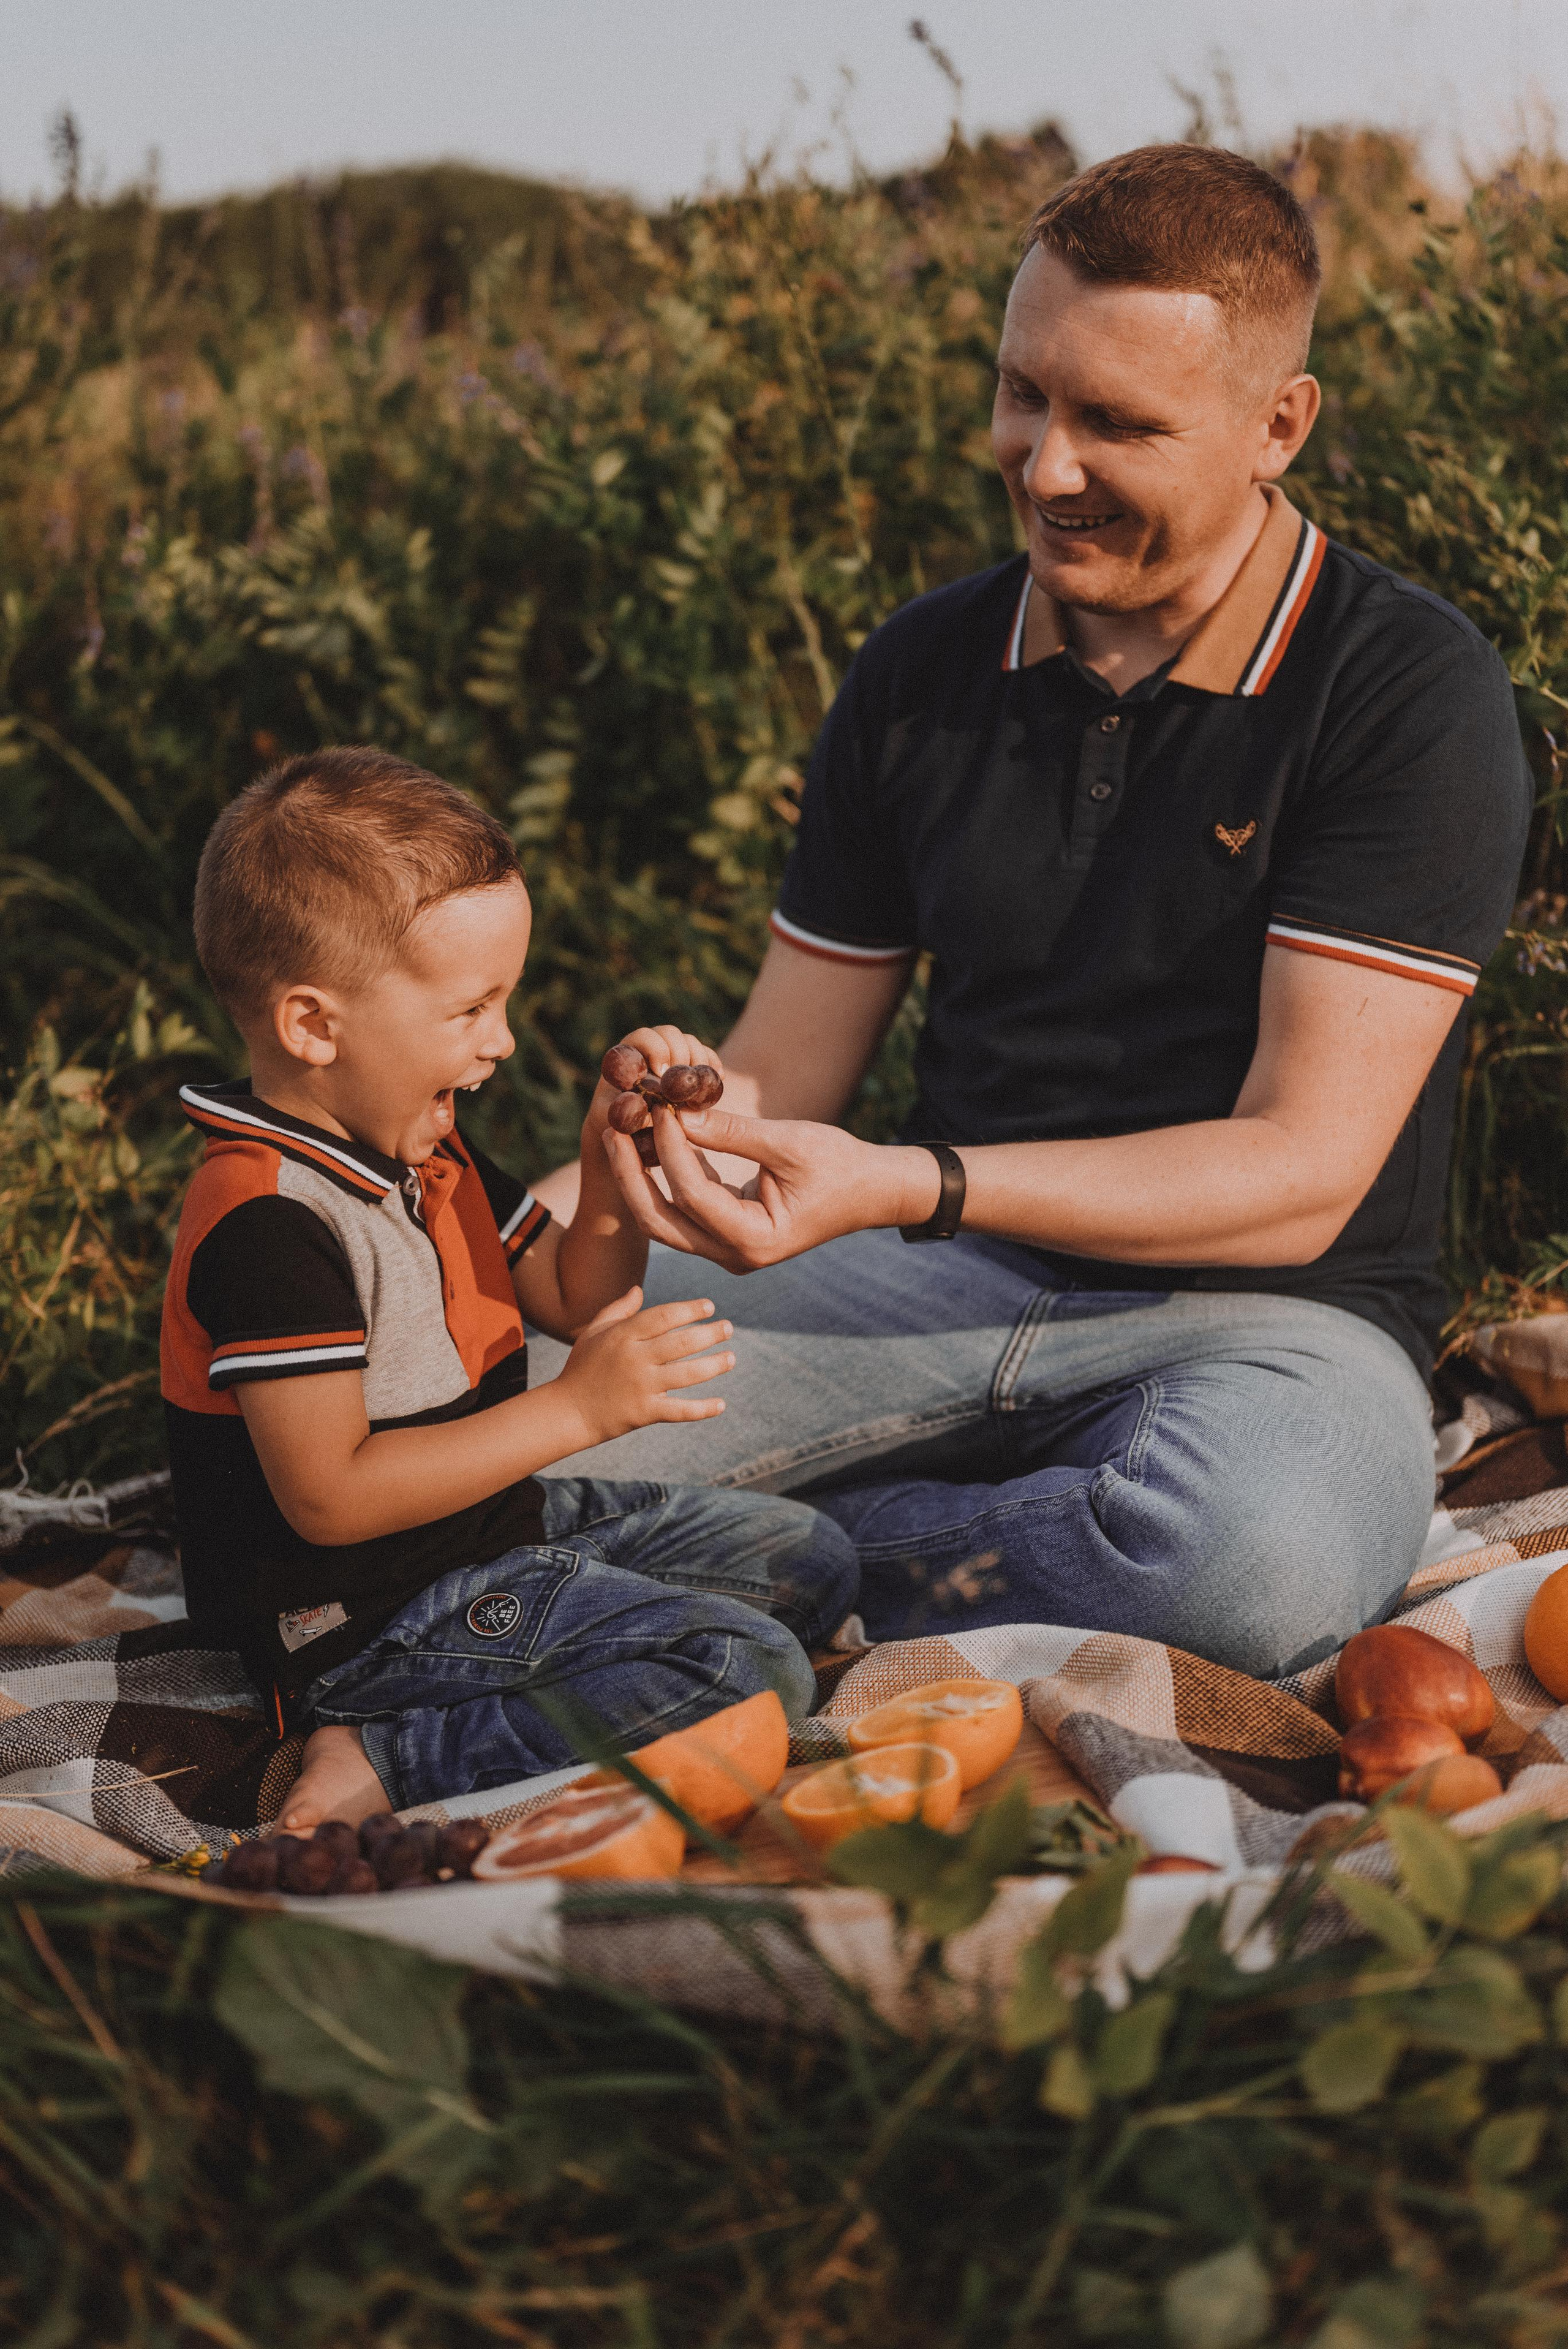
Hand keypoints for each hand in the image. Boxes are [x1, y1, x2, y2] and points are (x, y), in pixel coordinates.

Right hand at [553, 1285, 734, 1445]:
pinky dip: (702, 1409)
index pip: (663, 1317)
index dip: (689, 1310)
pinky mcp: (645, 1413)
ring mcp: (641, 1387)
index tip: (710, 1307)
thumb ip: (617, 1310)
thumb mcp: (594, 1333)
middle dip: (710, 1334)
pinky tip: (721, 1405)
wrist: (568, 1411)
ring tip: (731, 1358)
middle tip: (728, 1328)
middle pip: (681, 1343)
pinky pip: (680, 1410)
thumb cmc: (582, 1368)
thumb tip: (638, 1289)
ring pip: (687, 1374)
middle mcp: (634, 1359)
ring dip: (714, 1365)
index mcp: (623, 1336)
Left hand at [585, 1024, 722, 1131]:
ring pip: (689, 1041)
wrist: (635, 1132)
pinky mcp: (689, 1067)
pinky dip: (713, 1064)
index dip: (656, 1048)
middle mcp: (649, 1051)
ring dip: (698, 1059)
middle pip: (668, 1033)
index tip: (662, 1072)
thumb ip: (630, 1111)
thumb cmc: (622, 1125)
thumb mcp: (621, 1121)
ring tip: (699, 1085)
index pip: (643, 1036)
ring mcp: (671, 1057)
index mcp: (629, 1058)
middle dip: (680, 1052)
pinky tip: (720, 1078)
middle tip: (683, 1079)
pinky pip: (705, 1054)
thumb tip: (649, 1107)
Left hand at [601, 1106, 941, 1272]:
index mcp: (754, 1240)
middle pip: (660, 1221)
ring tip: (620, 1130)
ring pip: (664, 1220)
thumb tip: (678, 1110)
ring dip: (640, 1177)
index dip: (671, 1149)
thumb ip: (732, 1131)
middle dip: (631, 1175)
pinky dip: (665, 1178)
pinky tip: (649, 1141)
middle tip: (610, 1129)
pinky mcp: (725, 1235)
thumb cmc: (839, 1165)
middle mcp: (735, 1255)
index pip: (694, 1194)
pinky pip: (682, 1211)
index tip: (658, 1107)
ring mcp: (727, 1250)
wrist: (870, 1192)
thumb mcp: (790, 1142)